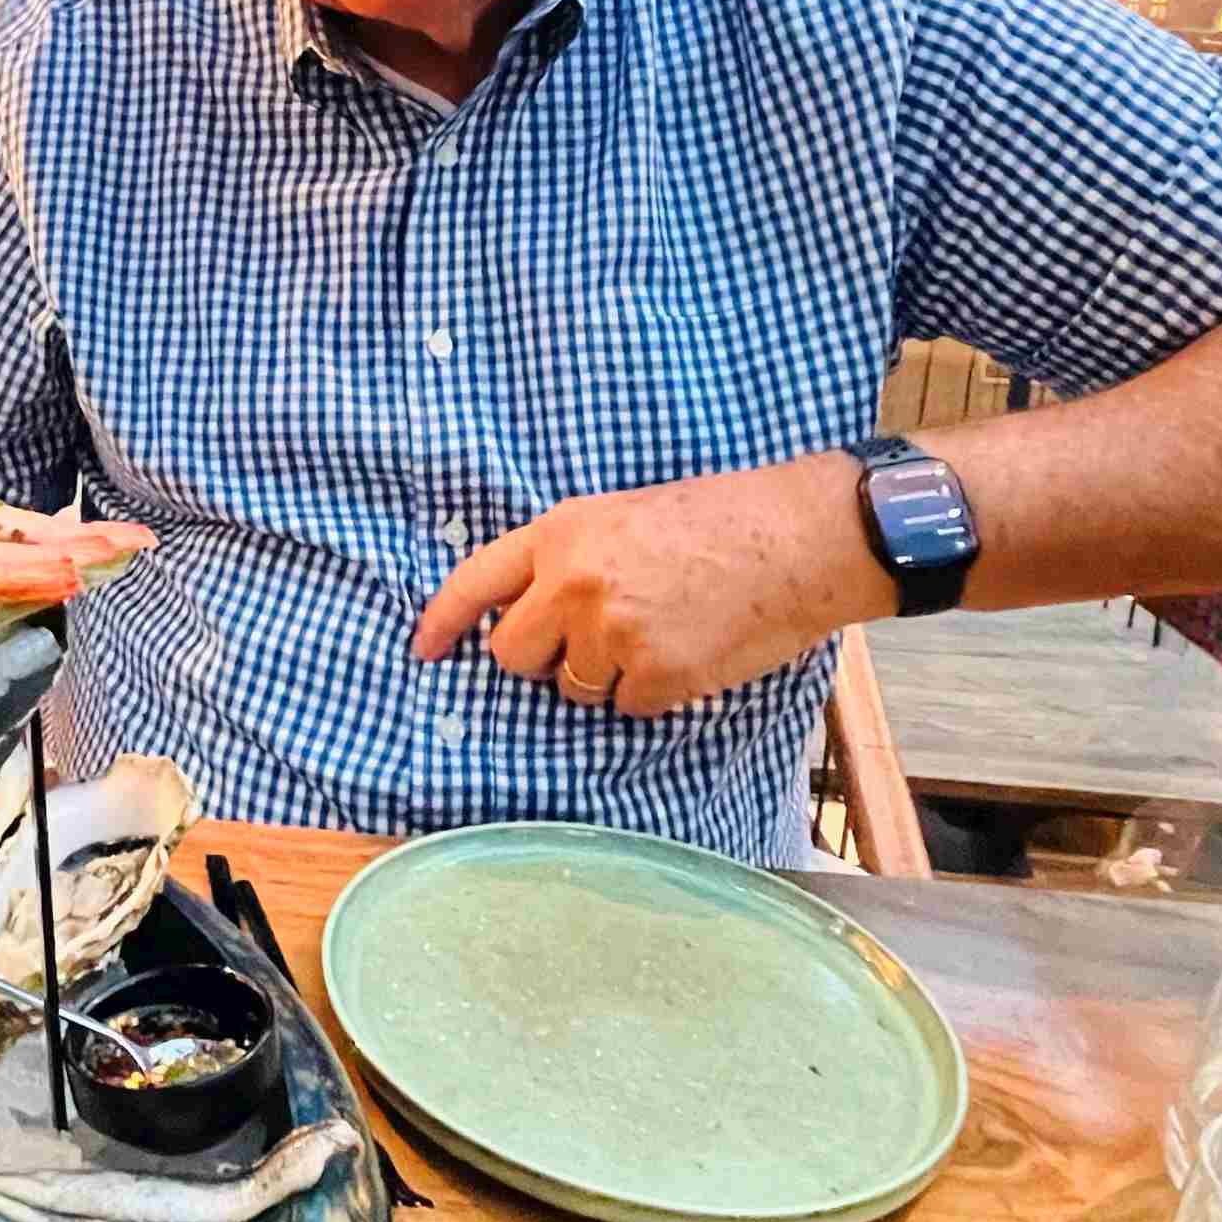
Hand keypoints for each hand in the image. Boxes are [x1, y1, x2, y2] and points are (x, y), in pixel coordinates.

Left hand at [411, 453, 893, 713]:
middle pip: (513, 654)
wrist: (797, 537)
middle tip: (591, 637)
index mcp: (561, 534)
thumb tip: (527, 612)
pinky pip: (625, 707)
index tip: (424, 648)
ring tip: (661, 628)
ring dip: (606, 674)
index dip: (444, 620)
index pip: (475, 582)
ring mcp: (611, 635)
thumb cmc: (719, 519)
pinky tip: (689, 651)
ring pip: (573, 687)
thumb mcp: (624, 513)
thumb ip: (568, 557)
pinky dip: (653, 692)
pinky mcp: (653, 677)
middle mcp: (573, 584)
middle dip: (542, 657)